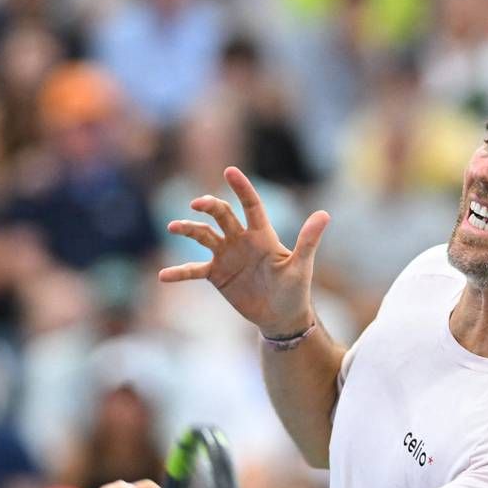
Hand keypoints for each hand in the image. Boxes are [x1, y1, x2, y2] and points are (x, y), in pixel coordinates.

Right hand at [160, 166, 328, 337]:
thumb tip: (324, 214)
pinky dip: (179, 272)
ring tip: (173, 226)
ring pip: (203, 235)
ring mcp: (226, 255)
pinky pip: (194, 269)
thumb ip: (308, 240)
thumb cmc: (295, 290)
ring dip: (188, 229)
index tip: (230, 171)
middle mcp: (241, 240)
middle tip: (197, 204)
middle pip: (221, 215)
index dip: (241, 188)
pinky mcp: (216, 274)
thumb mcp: (301, 266)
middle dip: (209, 206)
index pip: (250, 205)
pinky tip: (163, 276)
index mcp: (261, 234)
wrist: (281, 316)